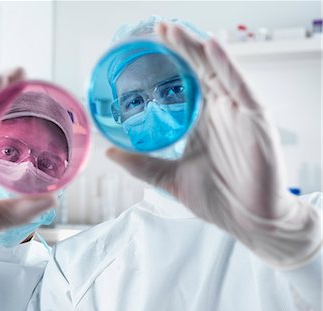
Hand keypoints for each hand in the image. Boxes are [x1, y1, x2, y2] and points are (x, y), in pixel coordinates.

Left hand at [107, 23, 320, 268]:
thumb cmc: (218, 200)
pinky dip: (227, 66)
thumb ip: (143, 165)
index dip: (170, 64)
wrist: (249, 222)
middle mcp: (220, 112)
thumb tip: (112, 153)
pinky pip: (241, 87)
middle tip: (158, 28)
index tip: (148, 47)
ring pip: (217, 72)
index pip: (185, 84)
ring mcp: (239, 113)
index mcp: (202, 122)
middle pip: (199, 71)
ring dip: (196, 49)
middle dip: (179, 48)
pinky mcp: (256, 120)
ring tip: (174, 30)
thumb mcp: (170, 179)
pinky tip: (211, 48)